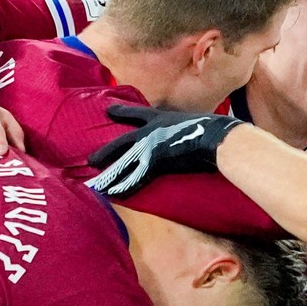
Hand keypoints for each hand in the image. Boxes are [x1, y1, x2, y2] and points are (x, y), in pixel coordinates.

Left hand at [87, 104, 244, 196]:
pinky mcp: (156, 163)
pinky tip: (114, 194)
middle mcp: (151, 131)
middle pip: (121, 142)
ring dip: (110, 174)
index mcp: (160, 117)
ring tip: (95, 183)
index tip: (108, 111)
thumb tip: (196, 127)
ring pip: (124, 162)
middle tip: (91, 160)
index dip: (122, 112)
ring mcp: (151, 147)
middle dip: (106, 151)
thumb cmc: (212, 129)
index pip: (136, 113)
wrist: (215, 137)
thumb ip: (187, 124)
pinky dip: (125, 187)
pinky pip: (136, 178)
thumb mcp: (195, 120)